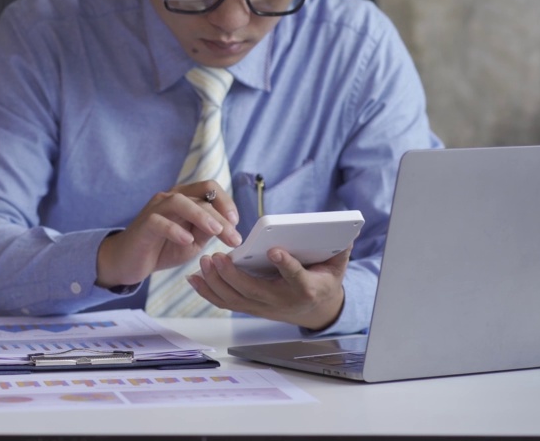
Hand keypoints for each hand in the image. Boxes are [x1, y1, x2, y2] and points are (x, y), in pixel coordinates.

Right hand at [95, 181, 241, 288]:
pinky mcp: (144, 224)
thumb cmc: (163, 248)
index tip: (236, 223)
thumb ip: (208, 231)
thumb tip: (230, 226)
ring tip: (215, 232)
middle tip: (234, 238)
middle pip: (200, 197)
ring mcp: (155, 209)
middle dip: (221, 217)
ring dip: (201, 216)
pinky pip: (159, 221)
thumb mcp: (193, 241)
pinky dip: (175, 229)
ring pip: (180, 202)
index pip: (209, 188)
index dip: (226, 202)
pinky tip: (187, 241)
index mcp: (185, 198)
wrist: (129, 261)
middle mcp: (170, 198)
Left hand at [188, 245, 349, 331]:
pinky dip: (208, 292)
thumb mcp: (337, 266)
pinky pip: (227, 302)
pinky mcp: (252, 308)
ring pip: (236, 299)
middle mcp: (282, 301)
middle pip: (254, 291)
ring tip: (204, 262)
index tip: (275, 250)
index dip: (286, 265)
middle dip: (233, 274)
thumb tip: (345, 229)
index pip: (295, 277)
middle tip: (218, 256)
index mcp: (306, 287)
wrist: (318, 310)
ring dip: (216, 282)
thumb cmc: (325, 281)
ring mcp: (264, 307)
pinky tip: (194, 278)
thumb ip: (340, 248)